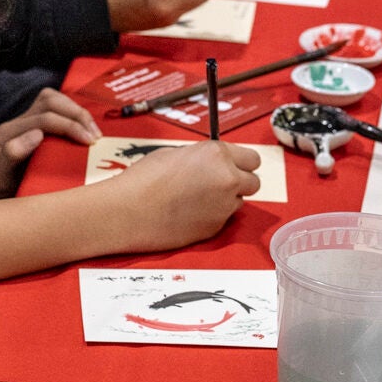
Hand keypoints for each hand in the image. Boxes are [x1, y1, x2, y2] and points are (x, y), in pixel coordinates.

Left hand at [0, 88, 101, 201]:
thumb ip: (9, 156)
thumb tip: (37, 135)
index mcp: (9, 133)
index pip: (46, 117)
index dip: (70, 126)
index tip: (89, 143)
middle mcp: (16, 125)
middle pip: (51, 100)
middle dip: (77, 114)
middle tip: (95, 137)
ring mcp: (23, 127)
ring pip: (53, 102)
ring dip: (76, 113)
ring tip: (93, 134)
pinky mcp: (30, 133)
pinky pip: (54, 115)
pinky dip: (72, 120)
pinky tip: (83, 137)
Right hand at [103, 140, 261, 252]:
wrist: (128, 212)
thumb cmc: (143, 180)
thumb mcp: (176, 154)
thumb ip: (203, 158)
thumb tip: (214, 164)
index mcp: (217, 155)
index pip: (252, 158)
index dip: (240, 162)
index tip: (233, 166)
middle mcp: (227, 179)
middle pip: (253, 182)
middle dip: (239, 182)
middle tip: (219, 183)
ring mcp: (223, 206)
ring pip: (238, 202)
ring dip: (225, 200)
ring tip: (197, 199)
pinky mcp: (215, 227)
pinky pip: (222, 218)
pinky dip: (211, 215)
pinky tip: (188, 213)